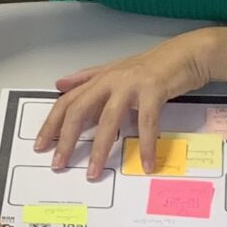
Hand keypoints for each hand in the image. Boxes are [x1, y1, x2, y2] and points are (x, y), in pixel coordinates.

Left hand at [34, 29, 223, 180]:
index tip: (41, 145)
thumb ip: (86, 79)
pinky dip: (146, 145)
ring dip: (100, 149)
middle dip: (66, 139)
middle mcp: (110, 80)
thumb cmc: (151, 66)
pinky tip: (147, 163)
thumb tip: (60, 85)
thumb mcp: (115, 71)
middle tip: (58, 163)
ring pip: (108, 120)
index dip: (51, 123)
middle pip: (80, 110)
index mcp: (99, 79)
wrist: (185, 55)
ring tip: (93, 172)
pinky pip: (146, 122)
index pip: (68, 101)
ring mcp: (131, 85)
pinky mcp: (153, 90)